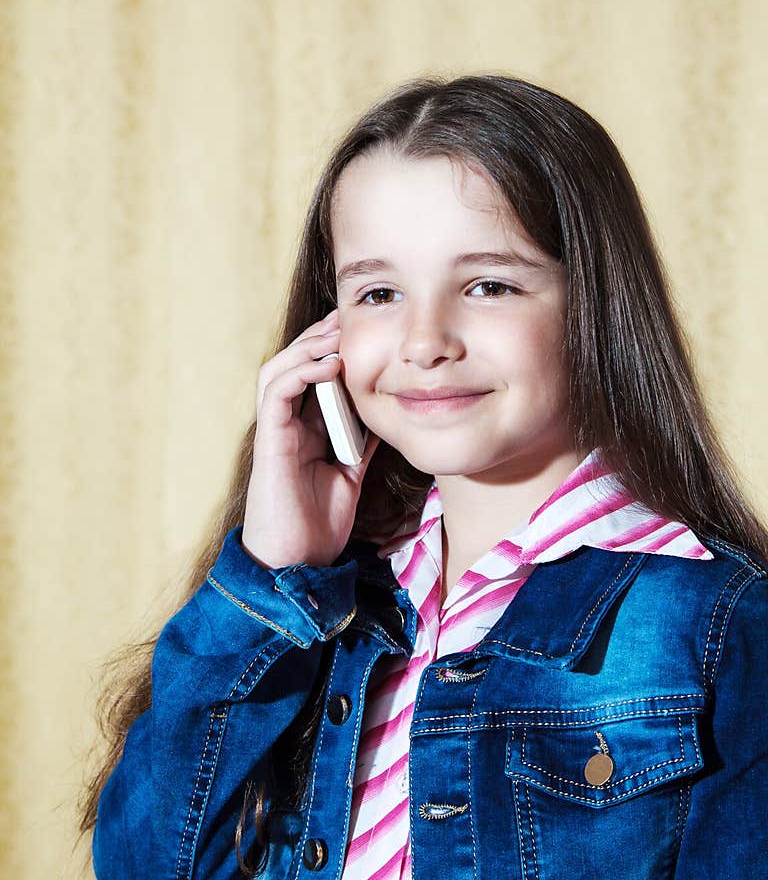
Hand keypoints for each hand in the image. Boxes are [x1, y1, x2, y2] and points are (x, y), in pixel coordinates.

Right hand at [241, 308, 380, 568]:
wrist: (298, 562)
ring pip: (280, 370)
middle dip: (321, 338)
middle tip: (349, 316)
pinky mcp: (269, 440)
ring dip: (308, 347)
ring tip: (338, 333)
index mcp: (304, 430)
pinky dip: (300, 372)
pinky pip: (277, 392)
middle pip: (294, 365)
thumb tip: (387, 413)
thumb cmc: (319, 524)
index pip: (313, 376)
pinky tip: (329, 365)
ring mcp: (275, 431)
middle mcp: (286, 425)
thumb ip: (362, 442)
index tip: (362, 330)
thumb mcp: (352, 473)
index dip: (332, 349)